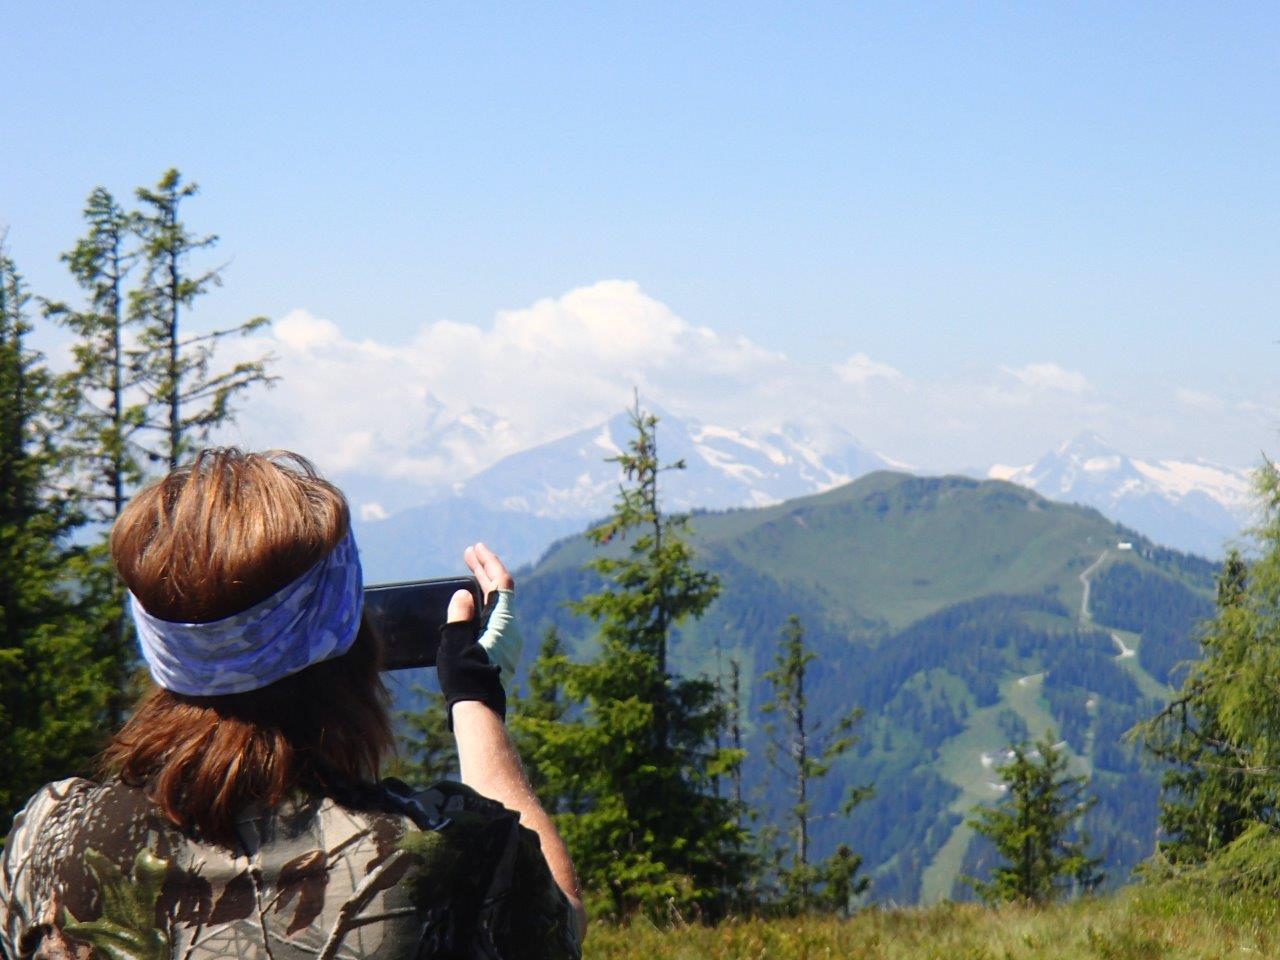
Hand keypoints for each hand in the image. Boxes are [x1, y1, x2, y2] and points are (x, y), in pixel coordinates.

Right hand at [459, 542, 522, 687]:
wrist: (479, 710)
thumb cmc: (465, 677)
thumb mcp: (455, 641)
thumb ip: (460, 614)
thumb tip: (464, 594)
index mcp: (503, 621)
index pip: (501, 581)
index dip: (489, 561)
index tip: (477, 547)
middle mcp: (510, 628)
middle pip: (500, 590)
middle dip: (484, 570)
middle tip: (470, 553)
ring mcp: (508, 640)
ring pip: (497, 605)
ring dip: (483, 587)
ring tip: (468, 573)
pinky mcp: (501, 651)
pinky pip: (494, 618)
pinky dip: (482, 604)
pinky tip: (470, 606)